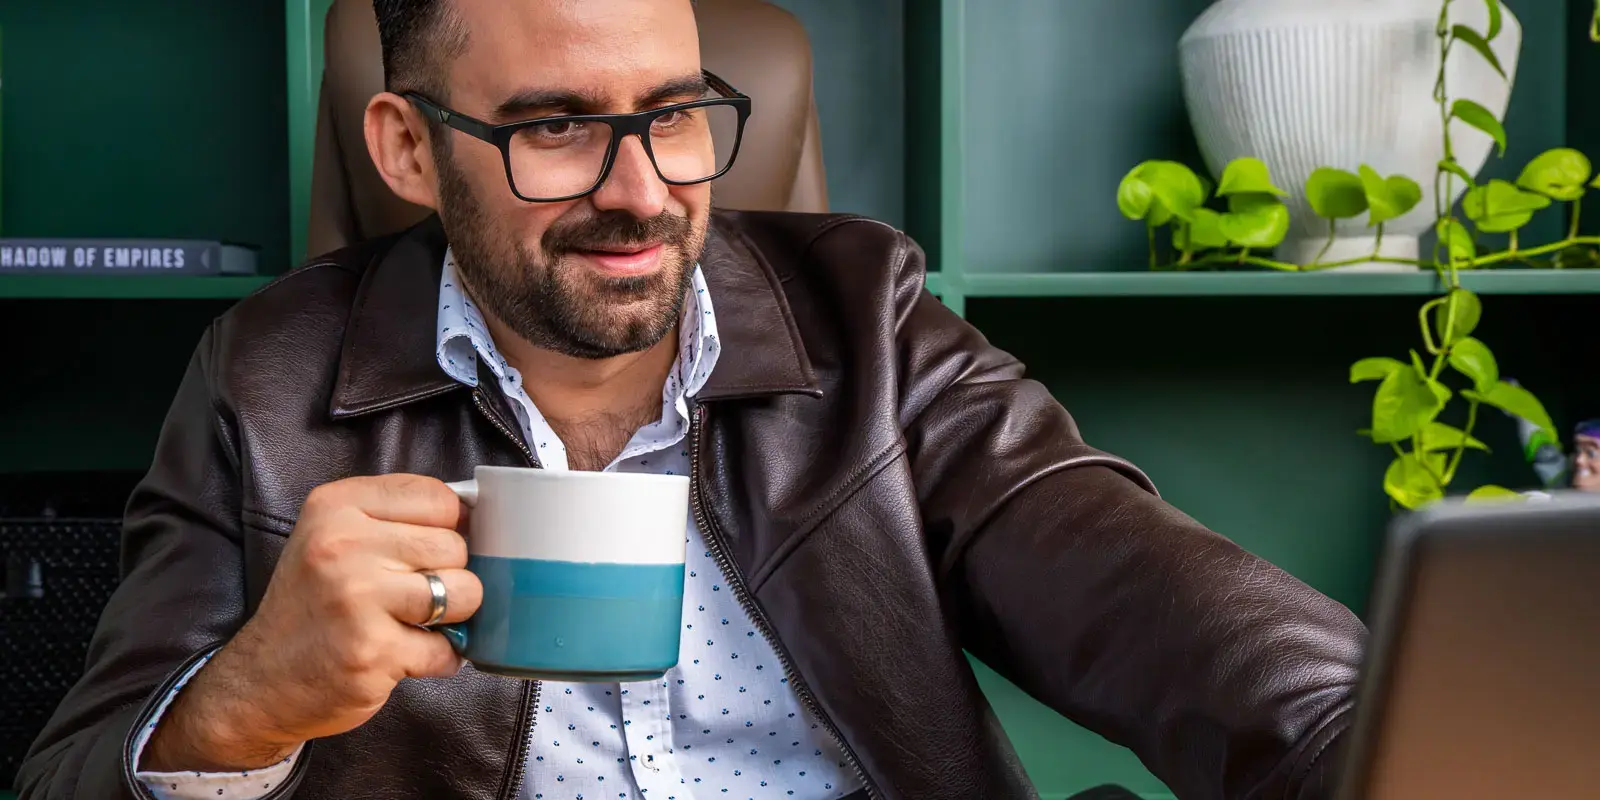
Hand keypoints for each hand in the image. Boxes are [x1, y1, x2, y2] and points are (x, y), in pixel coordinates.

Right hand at [141, 474, 482, 771]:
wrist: (261, 682)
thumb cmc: (314, 606)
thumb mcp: (334, 538)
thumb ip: (395, 518)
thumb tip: (477, 514)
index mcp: (337, 506)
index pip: (438, 497)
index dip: (450, 527)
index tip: (430, 550)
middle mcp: (343, 545)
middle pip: (454, 545)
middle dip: (449, 574)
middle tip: (414, 595)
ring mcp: (358, 599)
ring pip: (464, 591)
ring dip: (453, 615)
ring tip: (417, 623)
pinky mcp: (373, 650)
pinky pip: (447, 647)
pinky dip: (438, 657)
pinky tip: (406, 654)